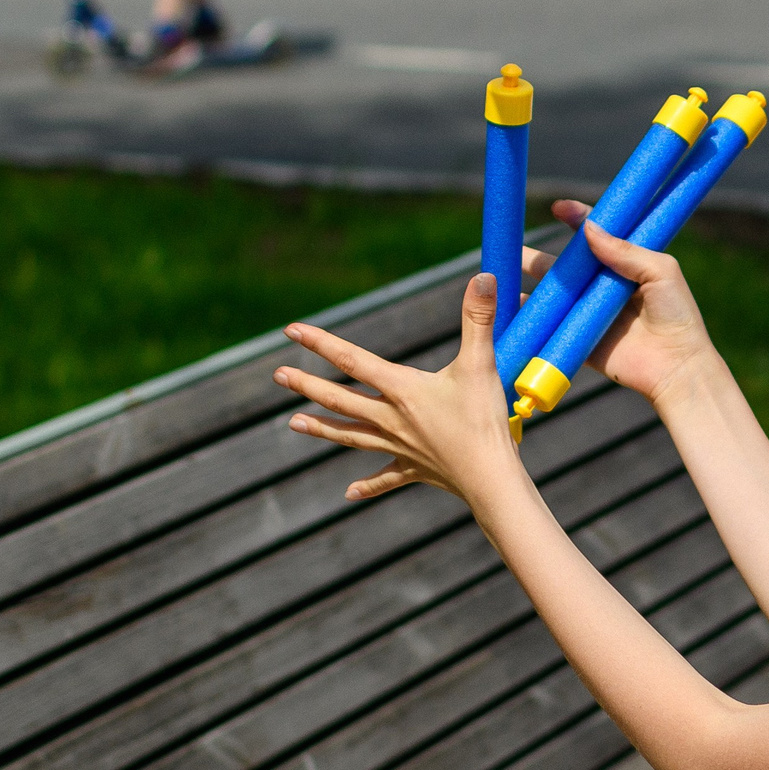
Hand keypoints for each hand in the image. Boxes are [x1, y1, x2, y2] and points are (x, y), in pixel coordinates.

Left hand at [277, 274, 526, 503]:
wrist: (490, 479)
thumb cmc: (484, 421)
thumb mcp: (482, 364)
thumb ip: (479, 319)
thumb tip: (484, 276)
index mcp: (402, 390)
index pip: (352, 360)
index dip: (320, 342)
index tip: (291, 330)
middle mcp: (392, 418)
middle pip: (341, 399)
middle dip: (307, 385)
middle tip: (278, 375)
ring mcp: (400, 446)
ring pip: (352, 436)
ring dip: (322, 429)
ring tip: (293, 423)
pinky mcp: (414, 469)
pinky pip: (385, 477)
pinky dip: (368, 485)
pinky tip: (348, 494)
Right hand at [522, 203, 722, 406]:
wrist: (676, 366)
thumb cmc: (677, 315)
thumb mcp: (661, 272)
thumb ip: (626, 250)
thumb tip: (588, 229)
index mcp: (626, 265)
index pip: (597, 235)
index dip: (577, 219)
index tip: (559, 209)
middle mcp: (603, 287)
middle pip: (566, 267)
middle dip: (540, 257)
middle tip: (516, 248)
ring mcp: (589, 314)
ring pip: (554, 295)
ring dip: (529, 285)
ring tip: (503, 276)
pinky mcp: (580, 340)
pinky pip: (550, 327)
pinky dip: (530, 318)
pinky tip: (511, 308)